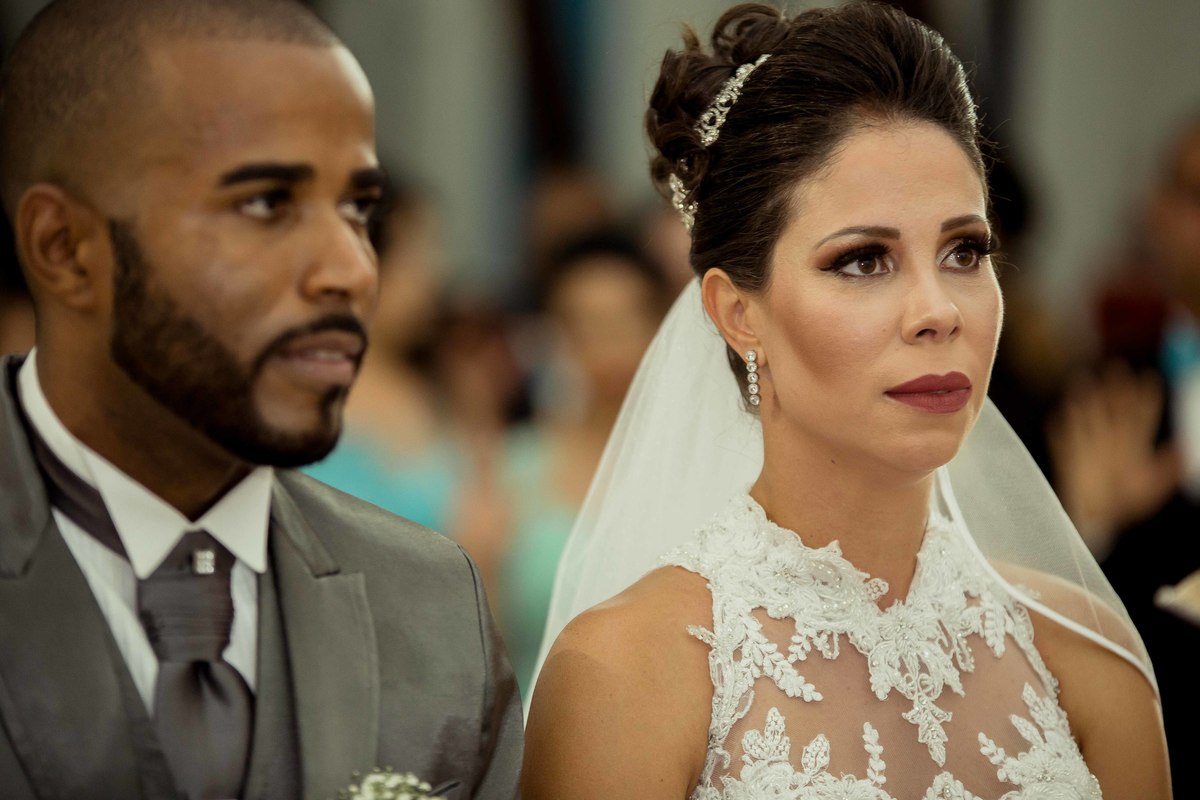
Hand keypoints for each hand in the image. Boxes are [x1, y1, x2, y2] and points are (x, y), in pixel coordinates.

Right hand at [1048, 362, 1180, 555]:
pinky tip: (1062, 414)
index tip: (1150, 379)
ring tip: (1083, 381)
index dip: (1146, 398)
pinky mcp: (1069, 458)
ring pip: (1088, 417)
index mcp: (1133, 446)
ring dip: (1085, 399)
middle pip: (1114, 409)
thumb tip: (1184, 449)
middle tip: (1118, 367)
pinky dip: (1062, 427)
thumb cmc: (1123, 505)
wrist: (1096, 521)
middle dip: (1116, 388)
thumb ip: (1166, 470)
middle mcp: (1111, 441)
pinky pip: (1063, 439)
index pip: (1141, 416)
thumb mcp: (1151, 488)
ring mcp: (1089, 447)